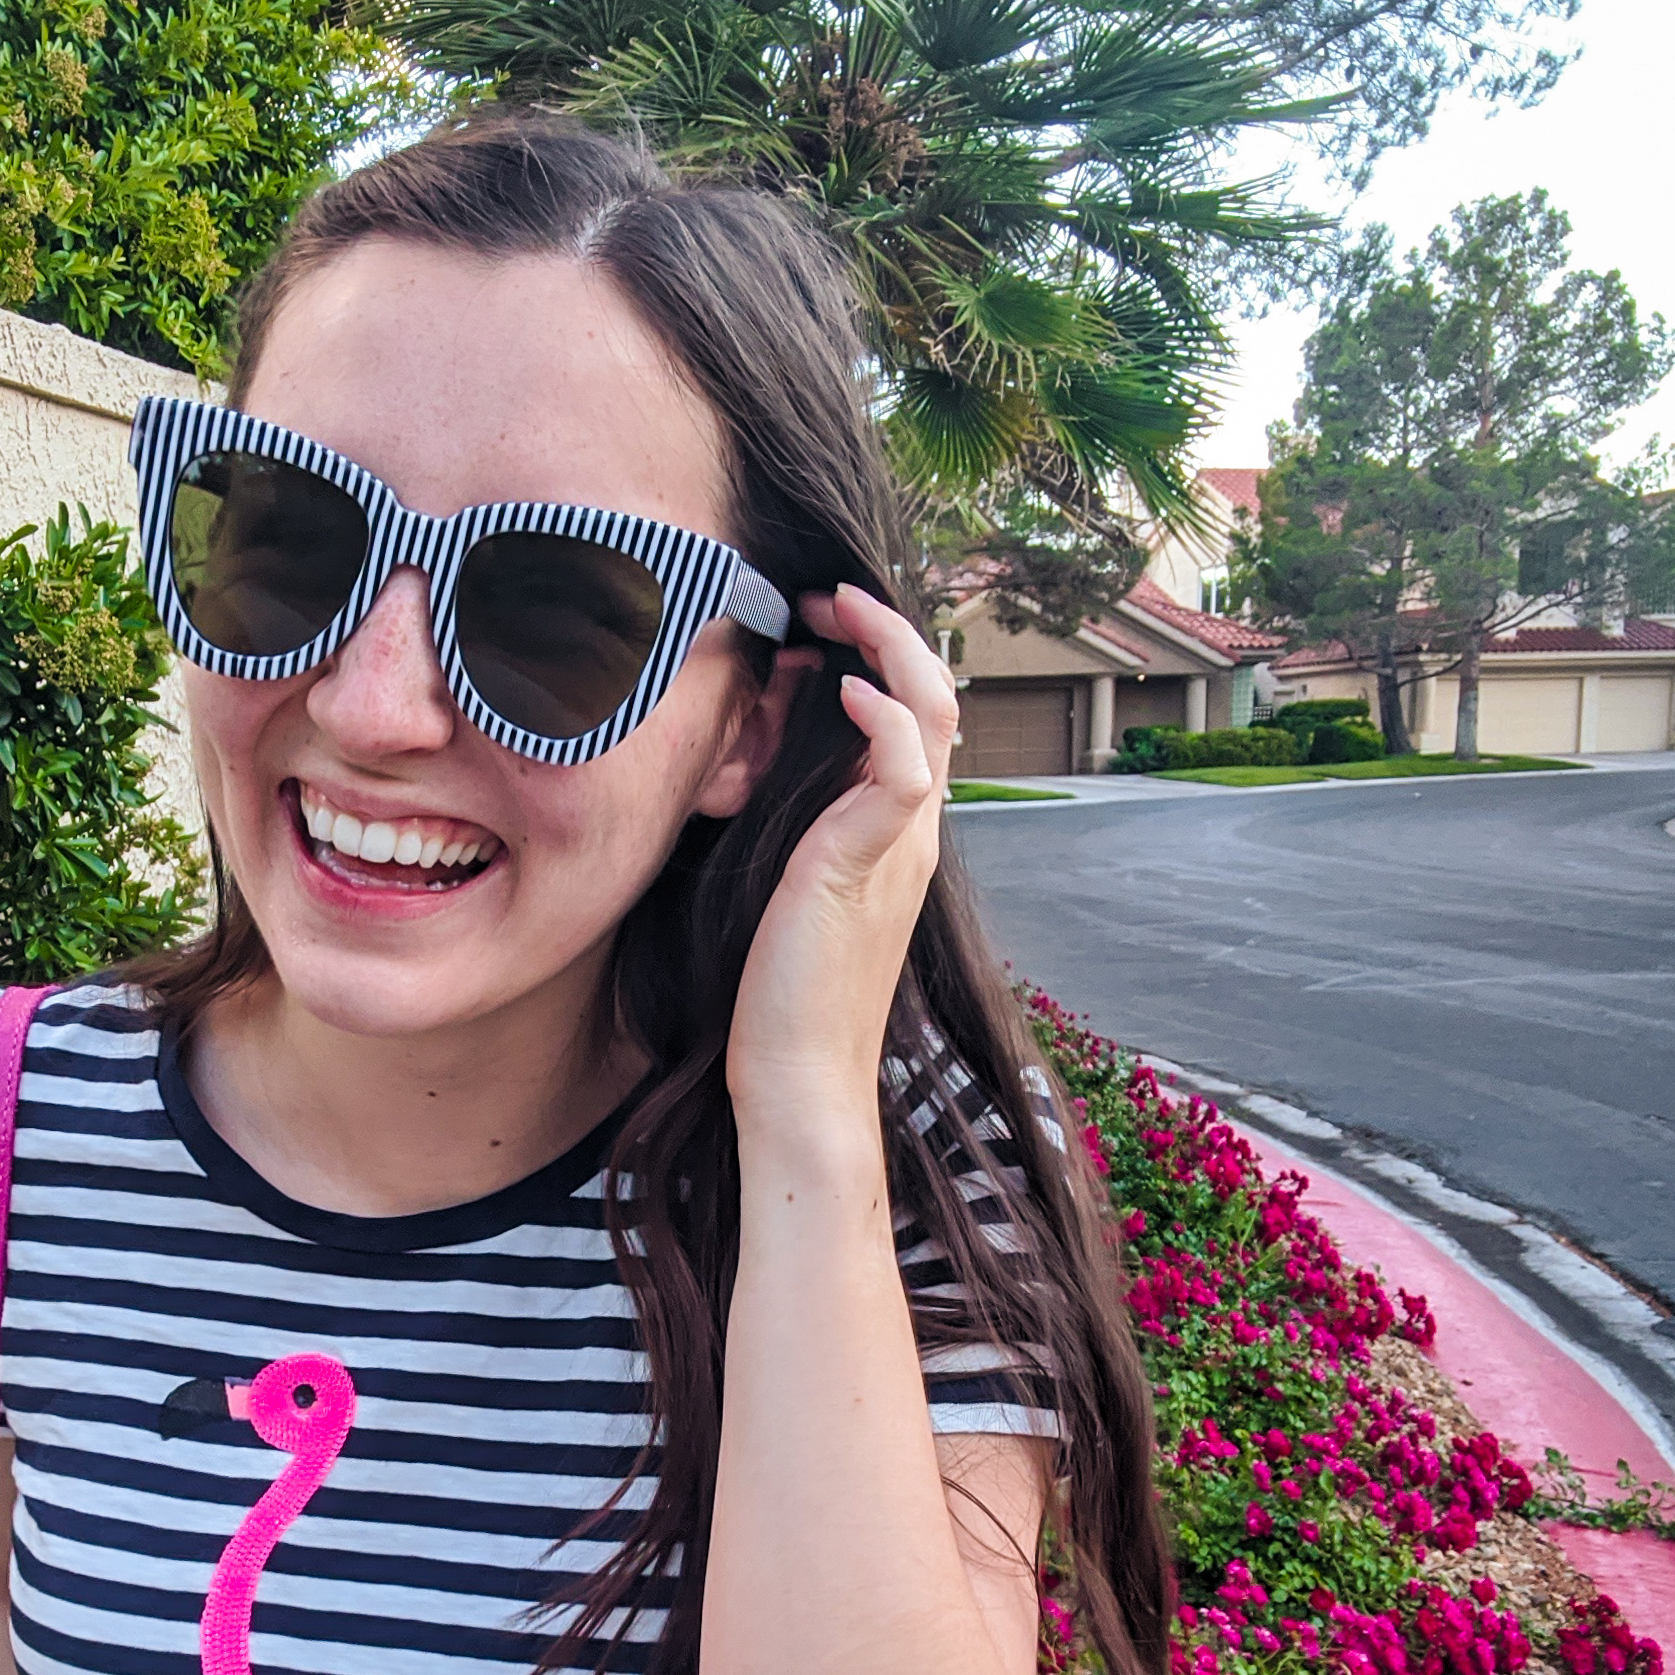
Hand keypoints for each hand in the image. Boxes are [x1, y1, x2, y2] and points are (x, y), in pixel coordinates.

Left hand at [724, 585, 955, 1138]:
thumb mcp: (774, 886)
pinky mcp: (868, 867)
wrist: (795, 1079)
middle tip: (825, 595)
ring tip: (838, 612)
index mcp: (892, 835)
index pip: (912, 718)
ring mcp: (899, 848)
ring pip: (932, 715)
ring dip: (889, 647)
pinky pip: (903, 772)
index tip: (817, 623)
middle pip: (935, 697)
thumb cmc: (774, 995)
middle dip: (885, 629)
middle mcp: (910, 832)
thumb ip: (781, 826)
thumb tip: (739, 763)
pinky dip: (883, 718)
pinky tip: (843, 692)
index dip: (877, 655)